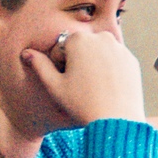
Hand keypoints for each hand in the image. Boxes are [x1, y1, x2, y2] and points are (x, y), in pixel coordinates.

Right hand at [23, 28, 146, 126]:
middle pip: (81, 48)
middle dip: (77, 62)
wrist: (117, 120)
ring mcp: (119, 47)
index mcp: (79, 40)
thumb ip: (39, 66)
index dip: (58, 65)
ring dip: (92, 64)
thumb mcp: (55, 86)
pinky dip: (109, 69)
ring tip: (92, 87)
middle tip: (78, 86)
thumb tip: (26, 53)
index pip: (61, 48)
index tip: (64, 81)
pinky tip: (106, 88)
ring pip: (98, 53)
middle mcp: (101, 37)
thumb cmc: (83, 104)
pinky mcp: (131, 60)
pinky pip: (114, 61)